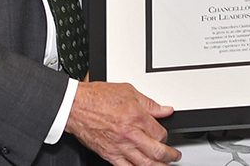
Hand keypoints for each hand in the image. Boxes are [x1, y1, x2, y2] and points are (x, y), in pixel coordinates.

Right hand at [65, 81, 181, 164]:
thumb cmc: (97, 97)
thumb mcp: (128, 91)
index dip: (165, 135)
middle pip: (157, 151)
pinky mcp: (110, 155)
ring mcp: (120, 146)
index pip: (160, 133)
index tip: (164, 135)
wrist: (75, 106)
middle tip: (174, 156)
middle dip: (170, 155)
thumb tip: (165, 110)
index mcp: (137, 117)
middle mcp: (130, 134)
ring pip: (145, 164)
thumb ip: (149, 104)